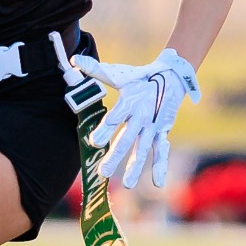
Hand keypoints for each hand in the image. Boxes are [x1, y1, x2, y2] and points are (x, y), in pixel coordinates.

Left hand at [72, 48, 201, 187]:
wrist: (172, 76)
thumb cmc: (140, 77)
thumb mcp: (119, 74)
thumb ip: (95, 71)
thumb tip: (74, 61)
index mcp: (129, 102)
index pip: (116, 117)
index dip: (106, 129)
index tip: (95, 141)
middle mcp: (141, 117)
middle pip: (127, 139)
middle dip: (115, 156)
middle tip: (103, 172)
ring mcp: (153, 126)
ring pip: (143, 149)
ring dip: (135, 167)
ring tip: (126, 184)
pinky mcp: (162, 132)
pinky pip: (162, 151)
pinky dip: (161, 167)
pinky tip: (159, 183)